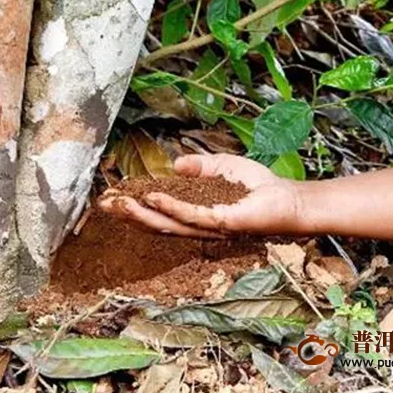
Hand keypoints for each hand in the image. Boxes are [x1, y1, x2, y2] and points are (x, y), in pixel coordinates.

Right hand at [99, 154, 304, 237]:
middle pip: (157, 223)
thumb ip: (199, 167)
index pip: (160, 212)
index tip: (112, 197)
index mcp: (196, 214)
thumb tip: (175, 164)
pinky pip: (192, 216)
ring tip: (120, 203)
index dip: (135, 205)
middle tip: (104, 204)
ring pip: (169, 224)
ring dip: (142, 213)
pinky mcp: (223, 222)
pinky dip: (171, 207)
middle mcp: (199, 226)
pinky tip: (153, 198)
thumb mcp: (223, 169)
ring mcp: (210, 227)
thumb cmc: (260, 188)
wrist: (288, 199)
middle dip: (129, 214)